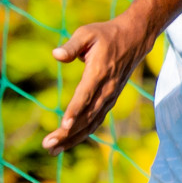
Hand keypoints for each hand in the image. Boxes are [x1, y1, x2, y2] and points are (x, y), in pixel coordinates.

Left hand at [43, 13, 154, 153]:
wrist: (134, 39)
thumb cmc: (106, 35)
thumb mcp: (87, 33)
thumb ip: (72, 45)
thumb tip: (56, 55)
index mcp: (98, 72)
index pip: (86, 95)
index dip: (75, 111)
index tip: (64, 126)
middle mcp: (106, 89)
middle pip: (86, 116)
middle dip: (67, 133)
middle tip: (47, 145)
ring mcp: (109, 97)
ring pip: (91, 123)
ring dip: (72, 138)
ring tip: (52, 150)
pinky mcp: (109, 101)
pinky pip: (95, 121)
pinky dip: (82, 133)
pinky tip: (67, 142)